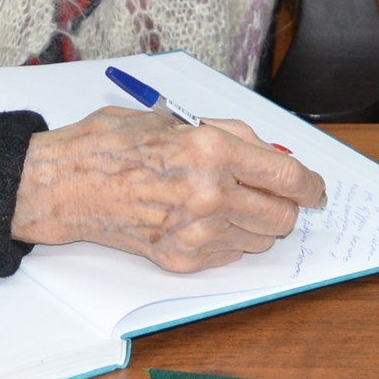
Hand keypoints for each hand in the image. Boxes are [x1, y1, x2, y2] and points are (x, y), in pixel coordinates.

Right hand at [8, 109, 325, 271]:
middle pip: (282, 215)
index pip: (288, 178)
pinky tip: (201, 220)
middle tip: (271, 195)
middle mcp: (210, 194)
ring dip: (254, 223)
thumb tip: (269, 154)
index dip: (311, 186)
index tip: (315, 189)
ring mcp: (196, 231)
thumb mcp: (173, 120)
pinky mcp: (180, 259)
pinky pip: (230, 256)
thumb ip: (229, 135)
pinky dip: (227, 240)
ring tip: (224, 204)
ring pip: (260, 239)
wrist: (63, 185)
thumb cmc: (108, 146)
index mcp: (212, 150)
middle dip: (285, 206)